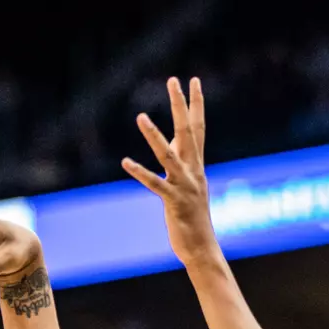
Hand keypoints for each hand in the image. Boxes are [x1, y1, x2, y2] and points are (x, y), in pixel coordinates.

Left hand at [122, 77, 213, 265]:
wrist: (202, 248)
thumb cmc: (193, 218)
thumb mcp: (189, 184)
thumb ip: (183, 161)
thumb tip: (173, 140)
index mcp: (197, 165)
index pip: (198, 128)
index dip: (195, 104)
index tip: (193, 81)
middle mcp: (194, 171)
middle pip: (188, 131)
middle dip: (181, 105)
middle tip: (174, 80)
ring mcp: (185, 186)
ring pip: (168, 155)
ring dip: (154, 135)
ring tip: (140, 116)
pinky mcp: (174, 202)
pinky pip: (155, 184)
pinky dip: (140, 172)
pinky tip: (125, 161)